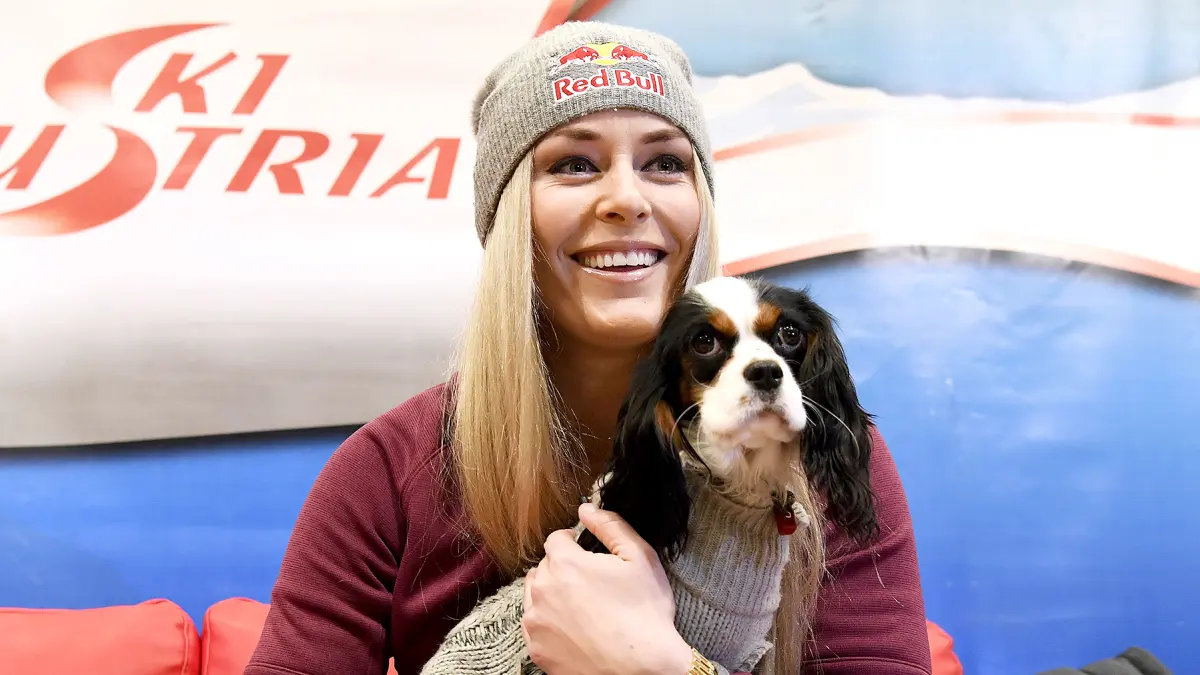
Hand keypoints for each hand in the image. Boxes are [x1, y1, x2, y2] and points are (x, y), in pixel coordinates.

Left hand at [522, 502, 693, 674]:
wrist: (642, 670)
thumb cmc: (645, 614)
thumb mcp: (640, 557)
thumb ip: (610, 525)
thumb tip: (586, 508)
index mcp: (565, 564)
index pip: (556, 539)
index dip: (573, 543)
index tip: (587, 554)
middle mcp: (542, 590)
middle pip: (544, 566)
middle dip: (563, 568)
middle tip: (590, 583)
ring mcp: (536, 622)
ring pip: (534, 594)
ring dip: (551, 593)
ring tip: (581, 606)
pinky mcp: (536, 649)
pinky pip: (535, 624)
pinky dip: (549, 622)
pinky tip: (574, 628)